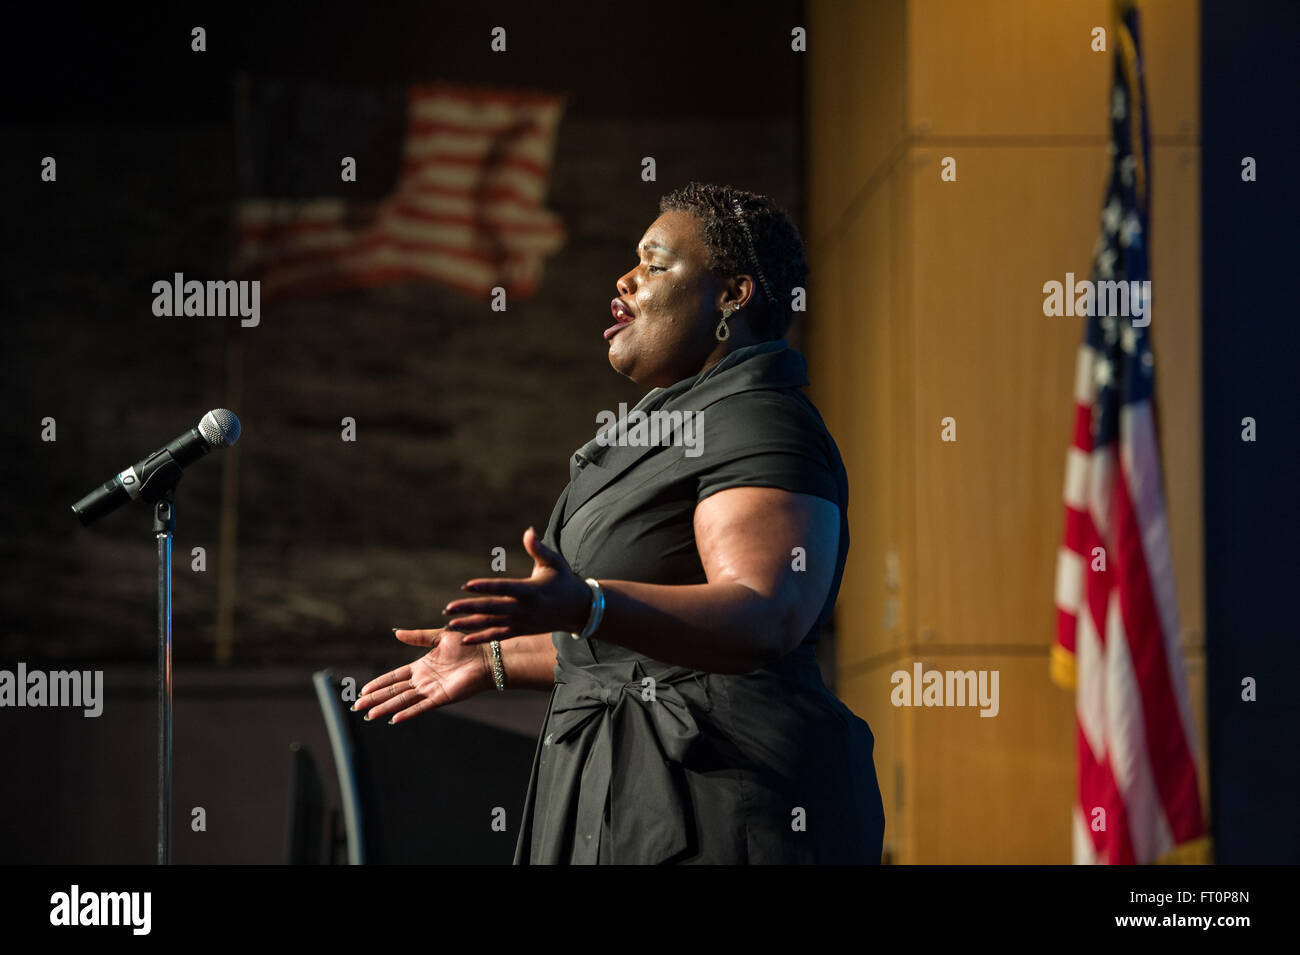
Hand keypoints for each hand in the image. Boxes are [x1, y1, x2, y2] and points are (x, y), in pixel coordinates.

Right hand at [352, 627, 492, 723]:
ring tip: (369, 715)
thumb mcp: (439, 637)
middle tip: (357, 706)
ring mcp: (431, 690)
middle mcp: (423, 681)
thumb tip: (396, 633)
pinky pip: (421, 707)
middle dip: (375, 698)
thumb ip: (418, 637)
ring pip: (403, 701)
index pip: (394, 677)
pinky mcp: (441, 698)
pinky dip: (408, 712)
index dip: (378, 684)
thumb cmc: (467, 646)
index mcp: (421, 667)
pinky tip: (394, 719)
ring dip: (386, 707)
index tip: (362, 691)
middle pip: (394, 691)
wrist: (487, 657)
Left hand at [445, 526, 591, 645]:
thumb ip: (538, 548)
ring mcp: (523, 622)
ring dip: (470, 625)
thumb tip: (528, 530)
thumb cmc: (565, 581)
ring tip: (450, 624)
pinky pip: (499, 636)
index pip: (504, 588)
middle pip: (493, 608)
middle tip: (448, 608)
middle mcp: (525, 608)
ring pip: (492, 624)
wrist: (579, 610)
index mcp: (531, 590)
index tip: (466, 586)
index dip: (484, 587)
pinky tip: (465, 639)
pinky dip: (482, 638)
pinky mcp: (522, 631)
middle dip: (469, 608)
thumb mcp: (554, 562)